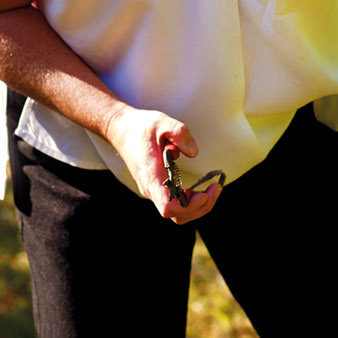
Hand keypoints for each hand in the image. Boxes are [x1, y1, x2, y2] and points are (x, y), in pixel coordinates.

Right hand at [105, 106, 221, 222]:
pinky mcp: (156, 189)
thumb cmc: (141, 126)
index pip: (167, 206)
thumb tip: (193, 152)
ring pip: (176, 214)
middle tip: (216, 188)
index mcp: (151, 175)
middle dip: (200, 207)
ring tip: (213, 189)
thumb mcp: (161, 122)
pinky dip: (190, 202)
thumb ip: (179, 133)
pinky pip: (174, 205)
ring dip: (197, 207)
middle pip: (176, 215)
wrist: (120, 130)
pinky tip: (200, 189)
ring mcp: (153, 191)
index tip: (202, 194)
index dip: (187, 207)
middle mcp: (151, 188)